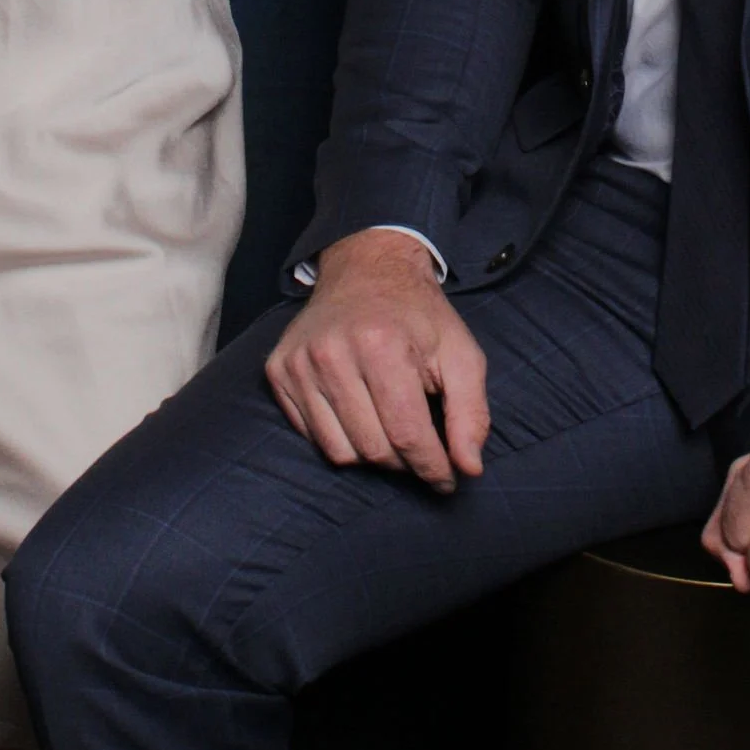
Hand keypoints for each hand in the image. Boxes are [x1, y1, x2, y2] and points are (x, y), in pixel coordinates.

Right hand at [265, 230, 489, 491]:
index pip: (407, 435)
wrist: (365, 270)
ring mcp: (298, 363)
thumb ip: (471, 413)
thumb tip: (469, 469)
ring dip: (372, 455)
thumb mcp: (461, 354)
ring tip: (391, 429)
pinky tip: (359, 414)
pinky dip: (341, 439)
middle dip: (405, 461)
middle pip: (373, 449)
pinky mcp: (278, 372)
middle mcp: (332, 353)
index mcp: (381, 344)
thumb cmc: (418, 316)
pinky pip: (311, 436)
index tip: (448, 479)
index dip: (433, 467)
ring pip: (340, 452)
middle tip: (422, 448)